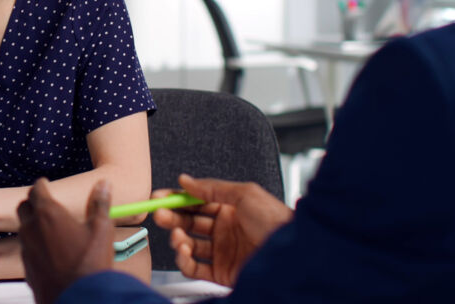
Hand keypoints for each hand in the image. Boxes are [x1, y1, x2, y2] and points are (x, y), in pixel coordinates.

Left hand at [17, 178, 114, 303]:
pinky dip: (34, 244)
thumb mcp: (101, 229)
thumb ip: (100, 203)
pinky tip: (50, 251)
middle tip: (45, 203)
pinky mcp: (26, 267)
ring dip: (33, 224)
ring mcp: (26, 249)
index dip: (42, 184)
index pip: (37, 189)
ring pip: (23, 228)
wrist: (78, 299)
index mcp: (48, 214)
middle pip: (24, 207)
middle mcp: (32, 228)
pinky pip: (26, 249)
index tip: (45, 183)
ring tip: (50, 228)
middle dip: (33, 202)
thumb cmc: (89, 264)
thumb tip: (103, 185)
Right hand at [152, 174, 292, 286]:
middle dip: (172, 218)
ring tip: (179, 236)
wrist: (294, 254)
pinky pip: (194, 268)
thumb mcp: (244, 193)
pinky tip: (184, 251)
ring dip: (178, 238)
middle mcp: (224, 230)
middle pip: (189, 222)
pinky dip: (184, 260)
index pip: (196, 202)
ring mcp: (223, 252)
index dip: (176, 199)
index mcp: (230, 208)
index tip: (160, 197)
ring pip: (189, 245)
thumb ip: (212, 188)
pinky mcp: (221, 273)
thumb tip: (185, 181)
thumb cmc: (277, 221)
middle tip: (161, 214)